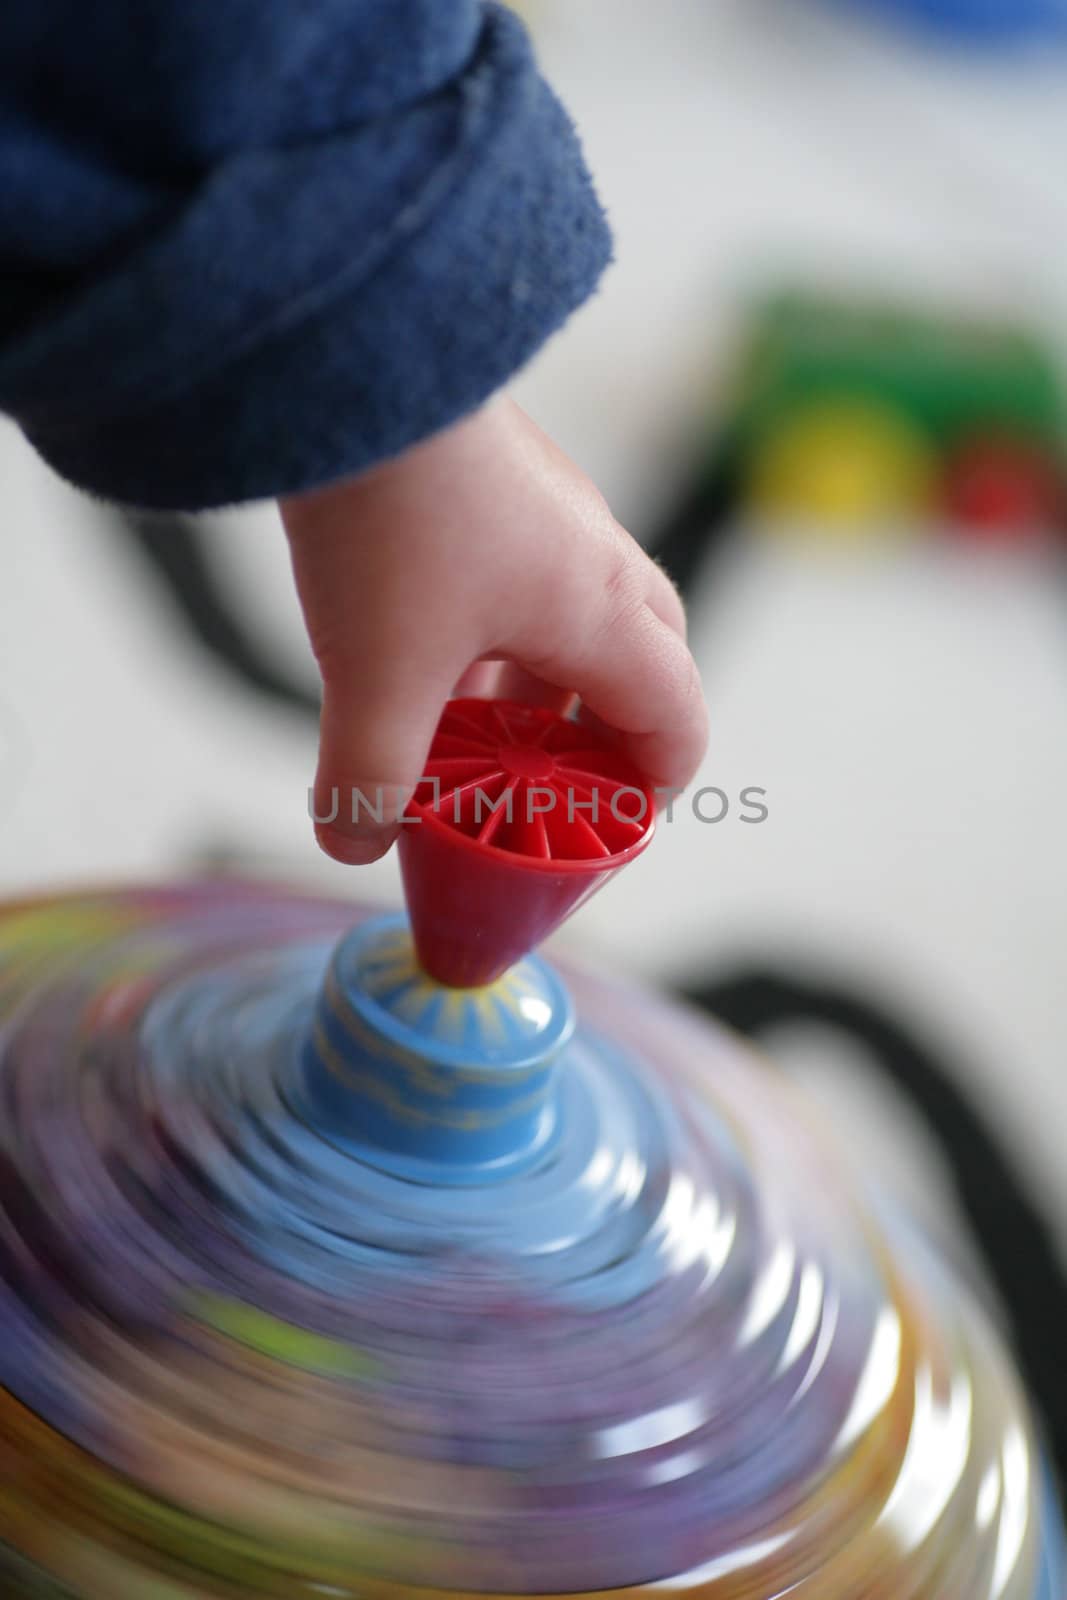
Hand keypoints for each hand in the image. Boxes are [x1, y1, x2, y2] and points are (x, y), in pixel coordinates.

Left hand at [280, 395, 707, 863]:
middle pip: (643, 668)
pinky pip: (526, 582)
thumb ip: (370, 776)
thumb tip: (357, 843)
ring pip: (575, 625)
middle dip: (603, 742)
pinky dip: (495, 640)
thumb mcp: (376, 671)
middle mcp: (594, 559)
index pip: (676, 723)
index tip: (603, 837)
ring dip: (536, 692)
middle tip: (546, 791)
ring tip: (468, 741)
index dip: (652, 795)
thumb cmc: (391, 515)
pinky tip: (423, 658)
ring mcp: (550, 514)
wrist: (352, 355)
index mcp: (601, 613)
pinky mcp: (500, 483)